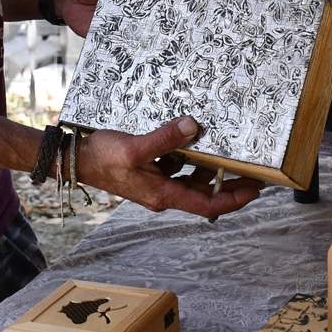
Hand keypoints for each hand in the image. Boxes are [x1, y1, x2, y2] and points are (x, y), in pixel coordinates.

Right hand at [77, 116, 263, 219]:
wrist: (75, 160)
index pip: (207, 205)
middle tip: (255, 174)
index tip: (255, 190)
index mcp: (163, 195)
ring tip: (231, 155)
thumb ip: (165, 138)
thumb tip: (194, 126)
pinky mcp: (149, 173)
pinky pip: (178, 169)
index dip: (233, 199)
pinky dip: (192, 160)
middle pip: (205, 195)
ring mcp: (156, 184)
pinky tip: (196, 142)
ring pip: (192, 181)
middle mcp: (163, 194)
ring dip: (212, 172)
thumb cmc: (103, 158)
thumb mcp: (135, 147)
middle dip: (230, 186)